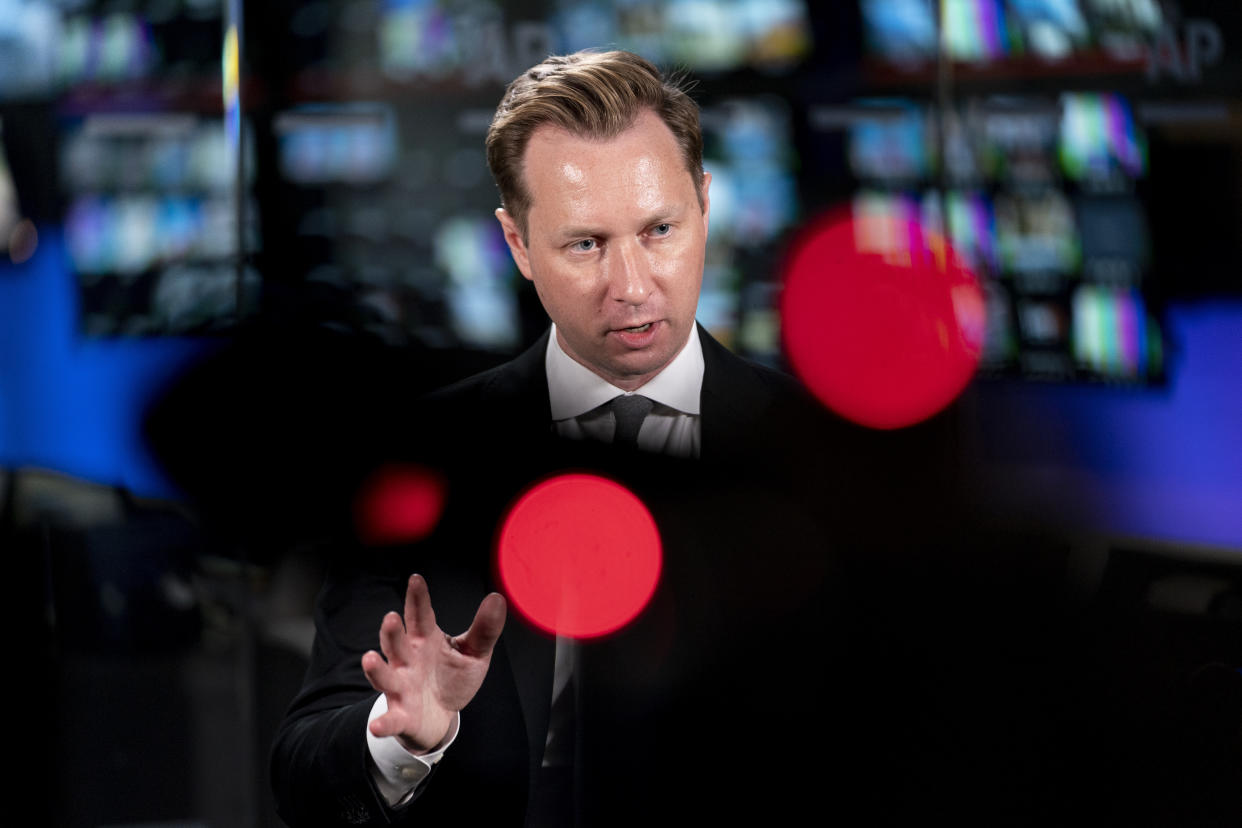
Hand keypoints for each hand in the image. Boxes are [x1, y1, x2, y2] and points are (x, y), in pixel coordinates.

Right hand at [362, 574, 506, 753]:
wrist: (439, 717)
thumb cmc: (451, 678)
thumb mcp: (473, 654)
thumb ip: (484, 630)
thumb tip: (497, 597)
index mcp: (425, 641)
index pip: (420, 616)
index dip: (417, 599)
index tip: (416, 579)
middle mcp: (408, 661)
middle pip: (397, 644)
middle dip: (392, 632)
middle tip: (391, 618)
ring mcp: (401, 688)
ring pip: (385, 676)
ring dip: (377, 669)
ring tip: (370, 658)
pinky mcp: (401, 716)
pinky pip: (390, 719)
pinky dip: (383, 723)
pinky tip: (376, 725)